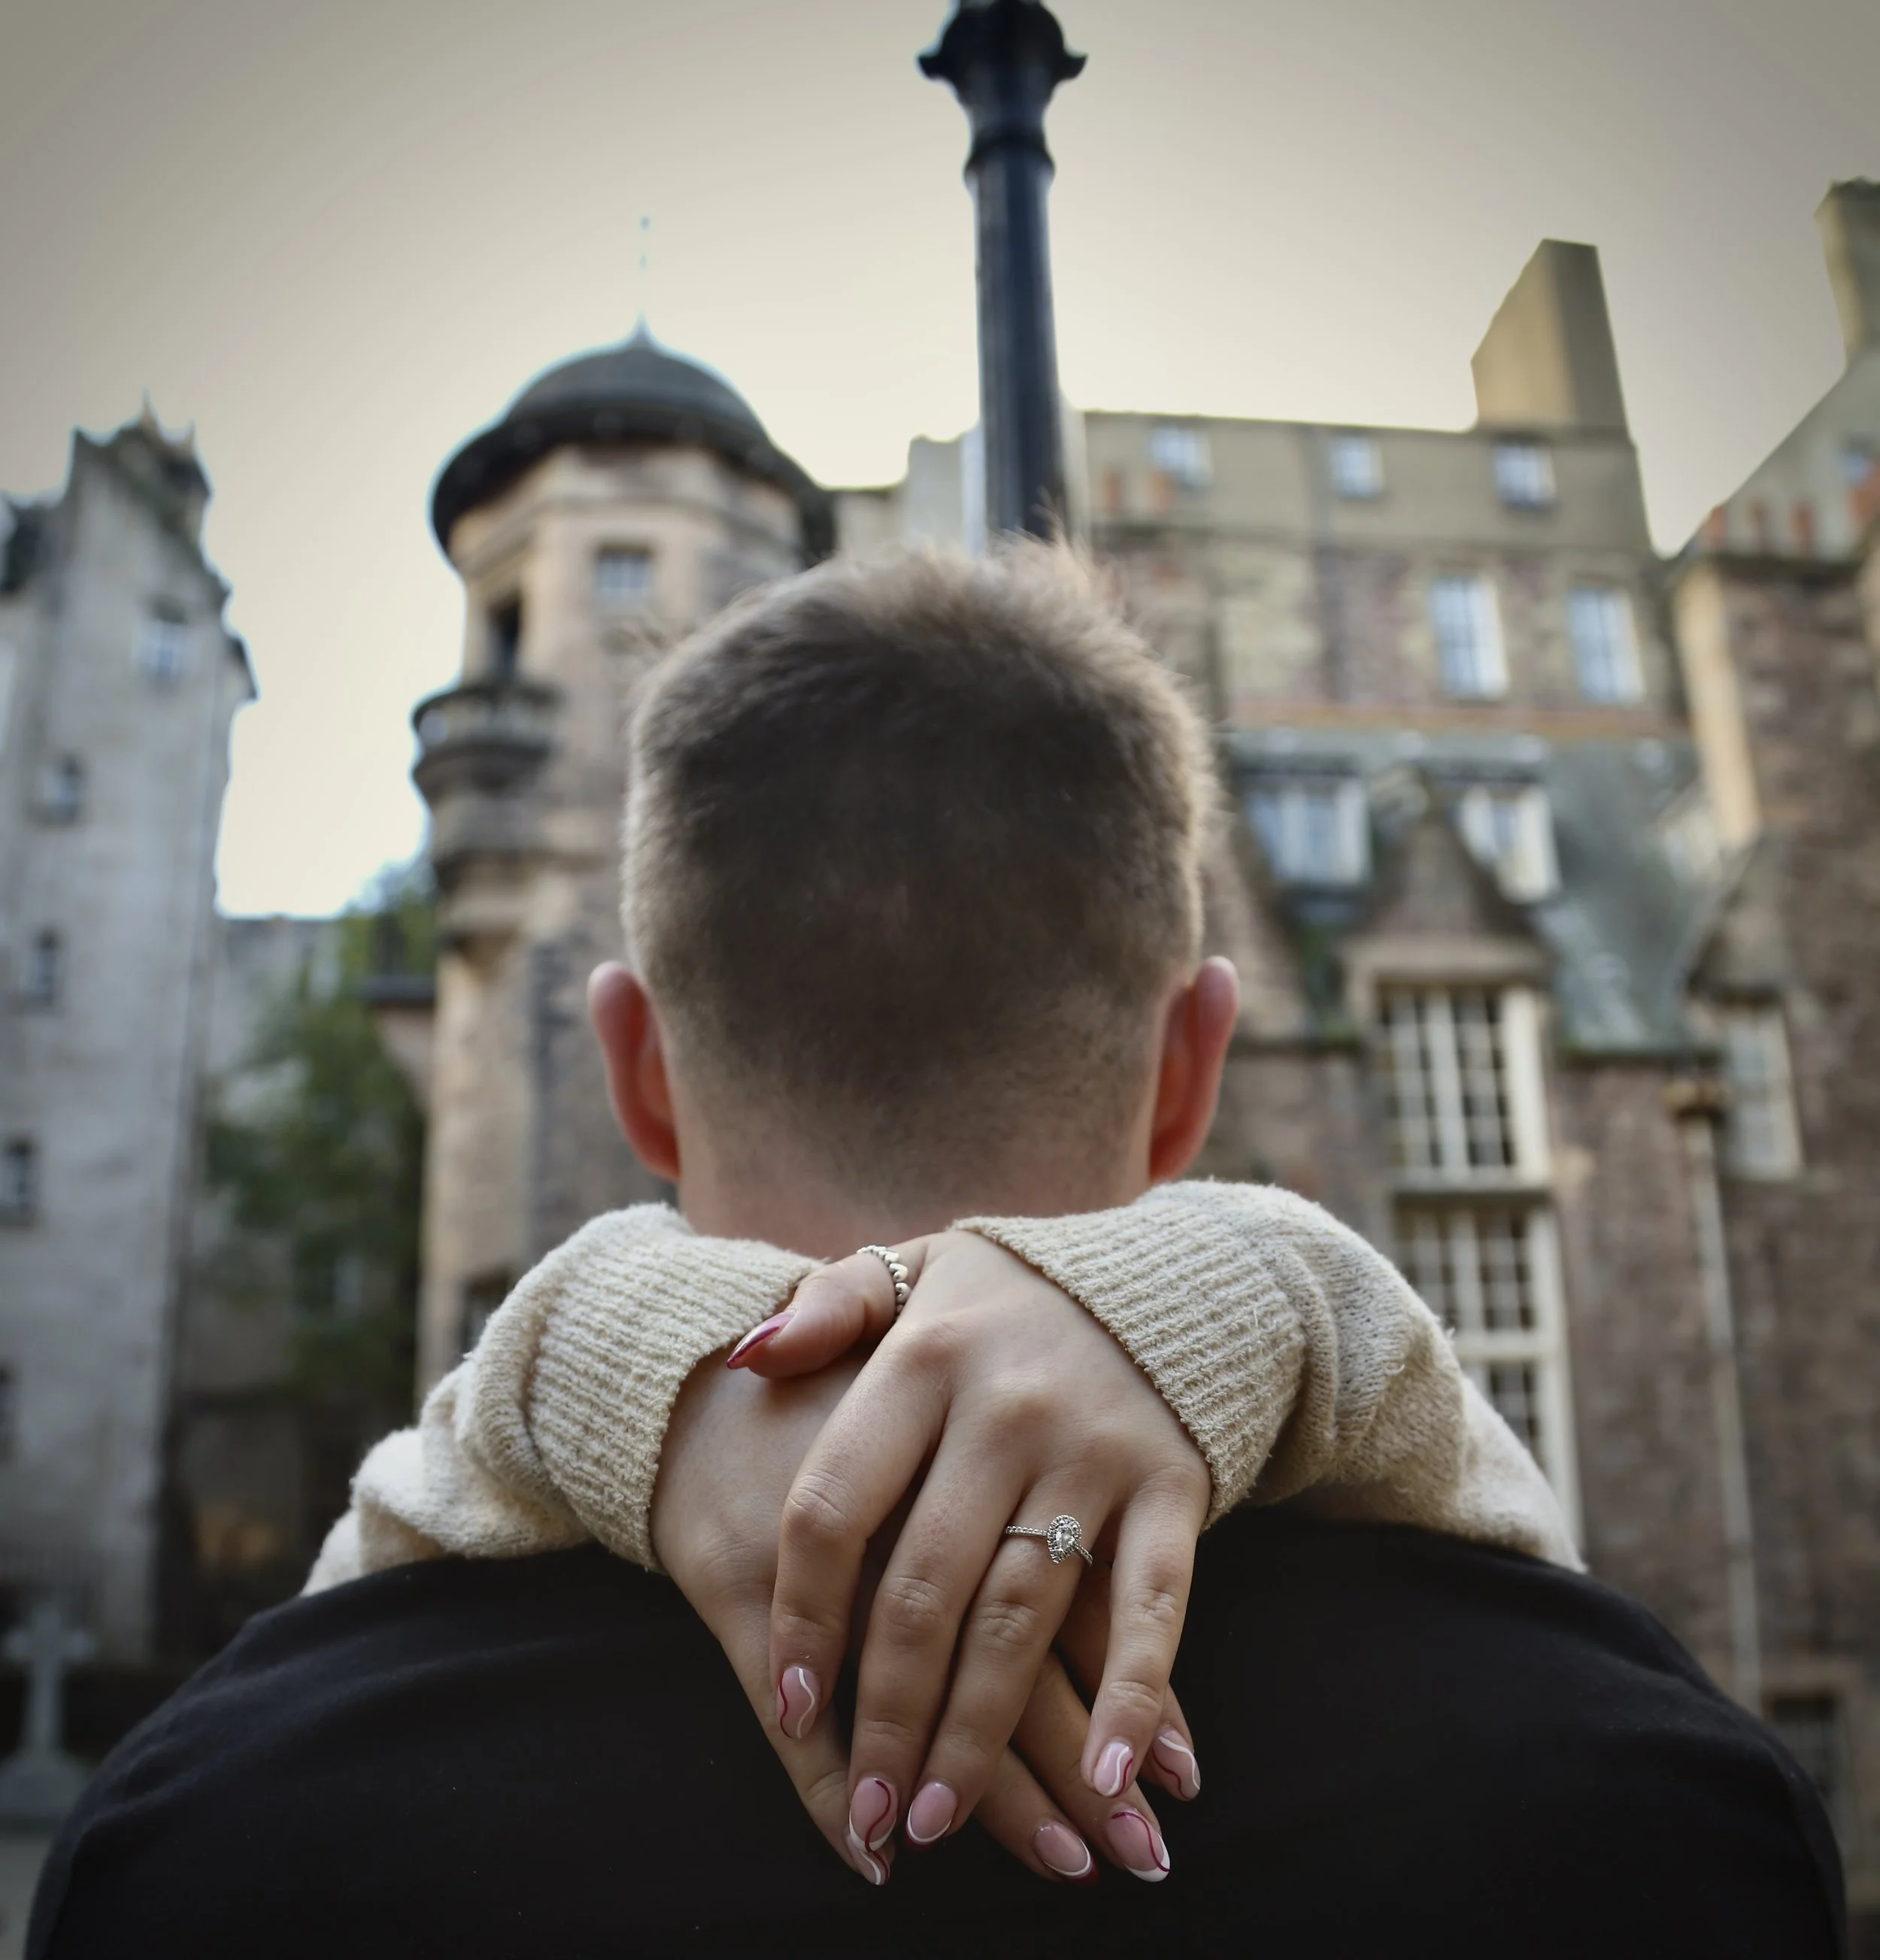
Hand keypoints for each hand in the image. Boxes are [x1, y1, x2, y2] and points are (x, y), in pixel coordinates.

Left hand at [739, 1232, 1210, 1859]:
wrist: (1164, 1274)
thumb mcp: (911, 1268)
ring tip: (936, 1821)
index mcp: (925, 1359)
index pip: (837, 1505)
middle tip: (867, 1812)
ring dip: (979, 1733)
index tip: (788, 1703)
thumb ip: (826, 1308)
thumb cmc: (1006, 1294)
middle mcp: (1006, 1409)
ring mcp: (1095, 1451)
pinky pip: (1155, 1604)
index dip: (805, 1613)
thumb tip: (743, 1356)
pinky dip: (1137, 1695)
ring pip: (1024, 1617)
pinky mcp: (1174, 1485)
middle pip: (926, 1587)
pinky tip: (1105, 1774)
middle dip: (888, 1714)